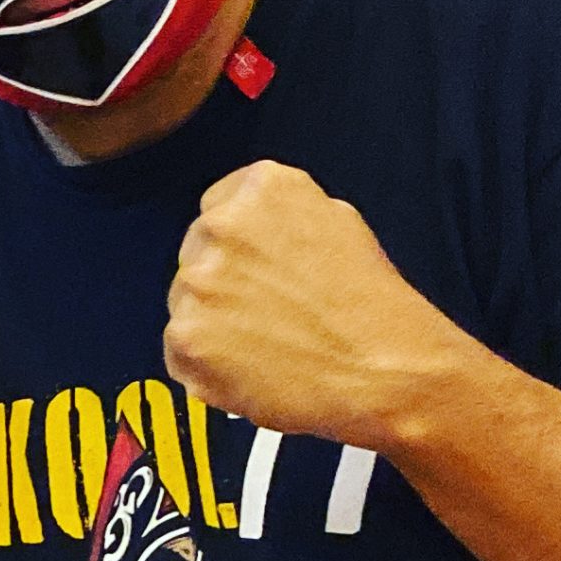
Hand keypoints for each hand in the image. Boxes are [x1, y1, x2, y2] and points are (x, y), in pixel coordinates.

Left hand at [163, 160, 476, 450]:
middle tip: (263, 315)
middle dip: (221, 283)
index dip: (237, 245)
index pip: (219, 207)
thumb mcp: (337, 223)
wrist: (381, 370)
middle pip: (196, 254)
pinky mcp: (185, 337)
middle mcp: (221, 226)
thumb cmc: (369, 305)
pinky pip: (178, 352)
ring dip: (211, 324)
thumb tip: (255, 231)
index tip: (251, 269)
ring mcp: (197, 283)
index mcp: (261, 189)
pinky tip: (249, 371)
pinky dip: (205, 366)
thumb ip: (283, 218)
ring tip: (265, 345)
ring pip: (185, 304)